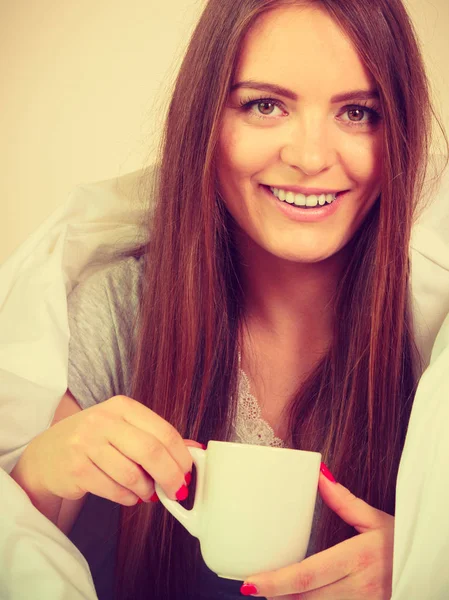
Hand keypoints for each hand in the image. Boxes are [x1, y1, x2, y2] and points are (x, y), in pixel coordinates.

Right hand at [14, 395, 202, 505]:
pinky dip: (128, 497)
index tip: (187, 473)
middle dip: (170, 476)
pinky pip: (114, 490)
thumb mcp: (125, 429)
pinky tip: (129, 495)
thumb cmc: (94, 441)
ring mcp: (86, 443)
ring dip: (146, 490)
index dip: (181, 456)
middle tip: (177, 490)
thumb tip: (195, 450)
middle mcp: (103, 420)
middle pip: (151, 452)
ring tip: (147, 492)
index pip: (163, 431)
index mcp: (122, 406)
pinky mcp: (76, 469)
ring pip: (132, 474)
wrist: (47, 454)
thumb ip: (158, 437)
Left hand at [240, 464, 393, 599]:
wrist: (432, 567)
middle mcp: (359, 587)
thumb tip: (319, 475)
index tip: (252, 582)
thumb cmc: (400, 542)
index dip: (277, 582)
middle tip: (253, 584)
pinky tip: (297, 598)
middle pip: (306, 599)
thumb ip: (344, 500)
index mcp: (358, 558)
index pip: (308, 575)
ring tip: (272, 590)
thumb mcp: (374, 519)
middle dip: (277, 595)